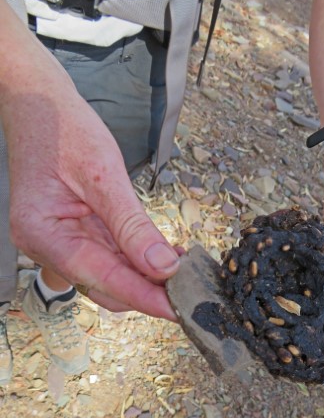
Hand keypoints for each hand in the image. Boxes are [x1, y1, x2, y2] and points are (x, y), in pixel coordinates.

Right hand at [1, 25, 179, 319]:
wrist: (39, 106)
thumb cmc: (63, 129)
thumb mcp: (104, 175)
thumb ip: (133, 226)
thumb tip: (163, 268)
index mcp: (44, 234)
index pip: (103, 278)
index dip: (144, 297)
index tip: (179, 310)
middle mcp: (46, 248)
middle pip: (105, 287)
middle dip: (148, 291)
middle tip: (190, 290)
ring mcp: (58, 244)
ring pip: (108, 277)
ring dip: (144, 278)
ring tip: (182, 270)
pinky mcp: (72, 237)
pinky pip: (107, 259)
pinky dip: (135, 261)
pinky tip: (162, 256)